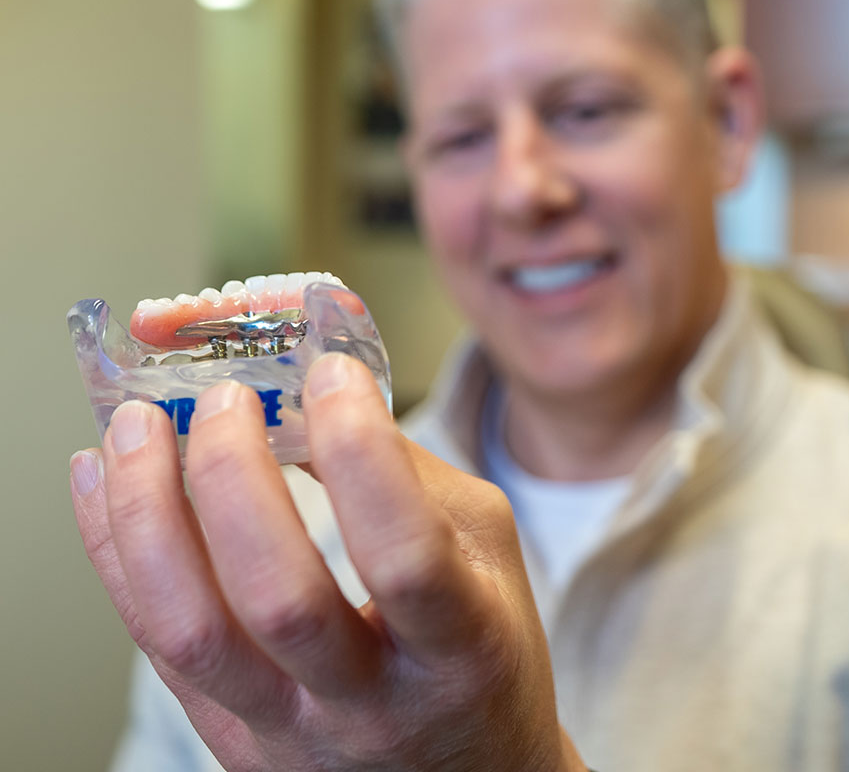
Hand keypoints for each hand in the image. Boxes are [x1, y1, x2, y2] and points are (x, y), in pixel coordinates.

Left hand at [71, 353, 586, 771]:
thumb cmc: (483, 653)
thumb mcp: (484, 551)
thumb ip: (406, 475)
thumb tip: (306, 399)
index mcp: (460, 647)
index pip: (404, 556)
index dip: (361, 455)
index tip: (331, 375)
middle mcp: (370, 704)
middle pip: (280, 599)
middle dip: (234, 478)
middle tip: (223, 399)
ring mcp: (288, 732)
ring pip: (191, 633)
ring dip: (148, 514)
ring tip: (135, 428)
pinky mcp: (229, 737)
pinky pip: (155, 646)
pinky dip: (117, 552)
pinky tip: (102, 481)